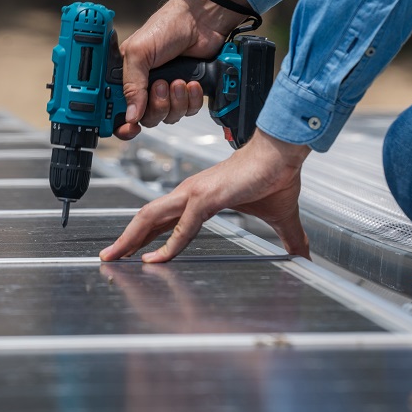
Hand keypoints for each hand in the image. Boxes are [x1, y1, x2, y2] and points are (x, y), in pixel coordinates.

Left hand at [99, 130, 311, 261]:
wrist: (285, 152)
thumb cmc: (277, 176)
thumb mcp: (279, 219)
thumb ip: (288, 240)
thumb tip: (303, 257)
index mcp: (199, 196)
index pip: (163, 219)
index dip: (146, 236)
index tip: (134, 253)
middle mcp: (190, 192)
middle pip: (147, 217)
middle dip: (126, 239)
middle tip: (108, 257)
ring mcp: (195, 193)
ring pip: (151, 217)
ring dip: (131, 239)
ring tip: (114, 257)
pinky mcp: (207, 197)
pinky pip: (183, 226)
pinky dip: (169, 244)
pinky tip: (159, 259)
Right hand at [114, 0, 249, 139]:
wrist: (200, 21)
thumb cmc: (166, 27)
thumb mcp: (139, 53)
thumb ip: (132, 86)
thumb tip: (130, 115)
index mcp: (127, 77)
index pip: (118, 110)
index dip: (123, 123)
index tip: (130, 127)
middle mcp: (145, 87)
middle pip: (147, 118)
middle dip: (157, 105)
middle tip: (161, 85)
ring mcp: (167, 91)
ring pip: (169, 117)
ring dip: (176, 101)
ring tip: (179, 80)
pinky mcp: (186, 92)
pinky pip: (188, 111)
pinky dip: (191, 99)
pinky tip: (191, 82)